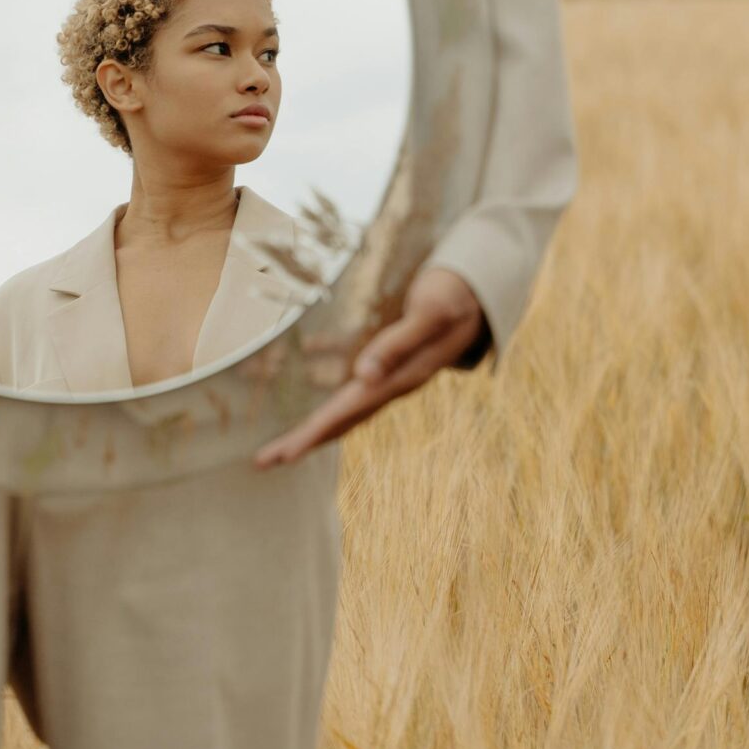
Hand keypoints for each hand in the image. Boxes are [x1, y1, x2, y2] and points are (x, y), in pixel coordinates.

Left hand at [253, 266, 482, 467]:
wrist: (483, 287)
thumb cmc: (455, 295)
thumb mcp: (431, 314)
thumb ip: (399, 343)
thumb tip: (364, 375)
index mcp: (401, 377)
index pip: (348, 412)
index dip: (315, 433)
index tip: (285, 453)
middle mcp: (394, 382)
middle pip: (342, 418)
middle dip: (305, 440)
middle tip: (266, 461)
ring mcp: (392, 371)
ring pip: (345, 403)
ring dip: (313, 419)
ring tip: (282, 438)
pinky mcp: (390, 353)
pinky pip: (353, 370)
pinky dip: (327, 370)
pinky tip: (305, 354)